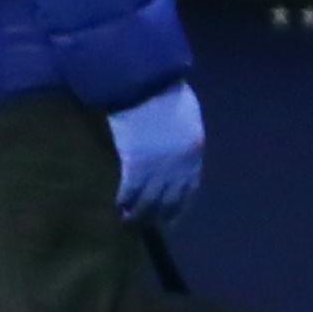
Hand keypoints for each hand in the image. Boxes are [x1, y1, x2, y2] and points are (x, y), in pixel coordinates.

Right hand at [107, 82, 203, 224]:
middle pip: (171, 199)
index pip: (189, 188)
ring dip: (140, 214)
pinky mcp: (136, 165)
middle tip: (150, 224)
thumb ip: (183, 133)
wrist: (147, 86)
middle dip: (160, 215)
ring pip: (150, 201)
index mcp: (194, 153)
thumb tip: (176, 143)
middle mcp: (179, 167)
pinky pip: (130, 190)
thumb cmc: (167, 92)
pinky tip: (118, 205)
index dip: (180, 206)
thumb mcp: (186, 114)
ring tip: (129, 220)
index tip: (172, 217)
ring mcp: (157, 168)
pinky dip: (124, 200)